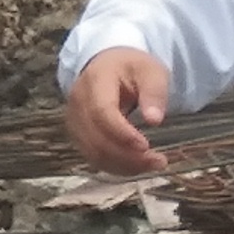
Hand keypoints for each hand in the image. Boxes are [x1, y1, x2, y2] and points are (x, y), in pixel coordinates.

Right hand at [63, 48, 172, 173]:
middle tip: (158, 161)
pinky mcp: (78, 136)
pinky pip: (94, 158)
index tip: (146, 146)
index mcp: (95, 81)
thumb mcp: (150, 71)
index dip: (122, 133)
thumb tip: (154, 120)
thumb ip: (154, 92)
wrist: (106, 66)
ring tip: (153, 164)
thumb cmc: (131, 68)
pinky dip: (117, 166)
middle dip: (128, 155)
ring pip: (94, 153)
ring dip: (124, 165)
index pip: (102, 112)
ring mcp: (75, 122)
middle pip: (97, 138)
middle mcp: (78, 103)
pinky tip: (138, 166)